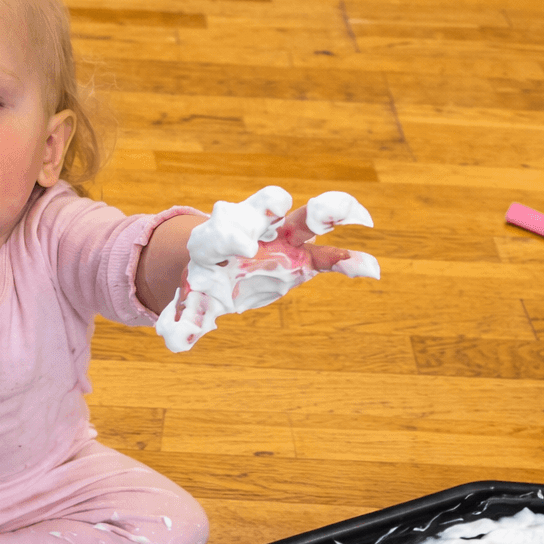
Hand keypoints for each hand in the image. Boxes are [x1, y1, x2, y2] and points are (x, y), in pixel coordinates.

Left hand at [155, 186, 377, 352]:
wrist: (225, 265)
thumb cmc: (206, 280)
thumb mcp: (194, 300)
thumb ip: (186, 319)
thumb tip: (171, 341)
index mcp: (221, 237)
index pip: (225, 228)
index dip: (232, 234)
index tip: (241, 246)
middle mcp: (254, 230)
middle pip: (266, 206)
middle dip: (274, 204)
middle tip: (284, 203)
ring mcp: (282, 238)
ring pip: (307, 220)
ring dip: (330, 213)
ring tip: (361, 218)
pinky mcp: (305, 256)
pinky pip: (330, 258)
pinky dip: (350, 262)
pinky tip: (373, 271)